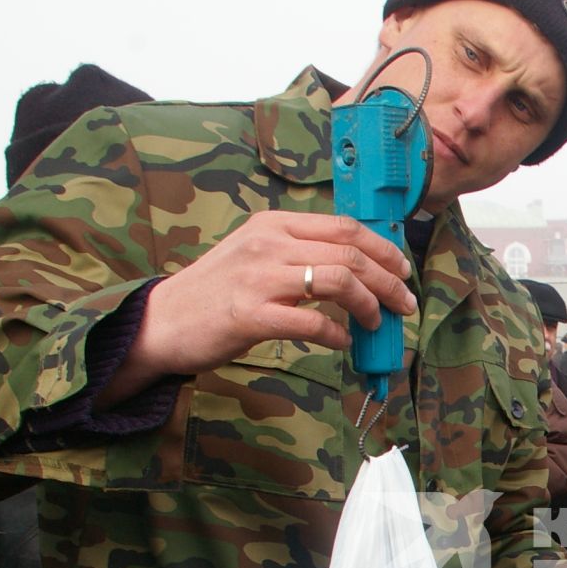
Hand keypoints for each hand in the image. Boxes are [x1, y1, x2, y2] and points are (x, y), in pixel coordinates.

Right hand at [99, 211, 417, 408]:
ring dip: (369, 305)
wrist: (163, 321)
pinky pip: (313, 321)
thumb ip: (299, 254)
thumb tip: (356, 268)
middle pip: (350, 253)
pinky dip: (337, 334)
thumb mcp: (256, 255)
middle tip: (403, 305)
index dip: (383, 249)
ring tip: (376, 324)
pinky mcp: (251, 314)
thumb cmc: (217, 292)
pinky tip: (342, 342)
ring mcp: (259, 278)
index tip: (402, 271)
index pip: (344, 227)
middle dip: (388, 281)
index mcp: (273, 225)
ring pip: (339, 280)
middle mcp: (268, 244)